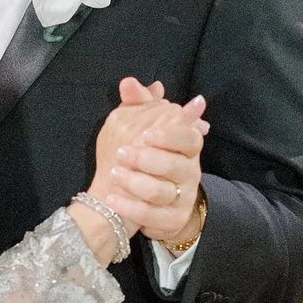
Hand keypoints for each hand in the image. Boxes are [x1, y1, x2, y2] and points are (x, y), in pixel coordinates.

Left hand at [95, 77, 208, 249]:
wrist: (154, 202)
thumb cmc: (149, 160)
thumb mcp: (145, 130)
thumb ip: (139, 106)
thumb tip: (129, 82)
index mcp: (187, 149)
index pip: (189, 138)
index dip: (170, 136)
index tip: (147, 134)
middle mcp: (189, 173)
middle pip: (175, 166)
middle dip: (147, 159)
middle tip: (121, 152)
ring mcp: (182, 198)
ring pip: (162, 192)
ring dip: (136, 182)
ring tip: (115, 173)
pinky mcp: (172, 220)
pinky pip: (152, 216)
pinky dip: (130, 207)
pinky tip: (112, 198)